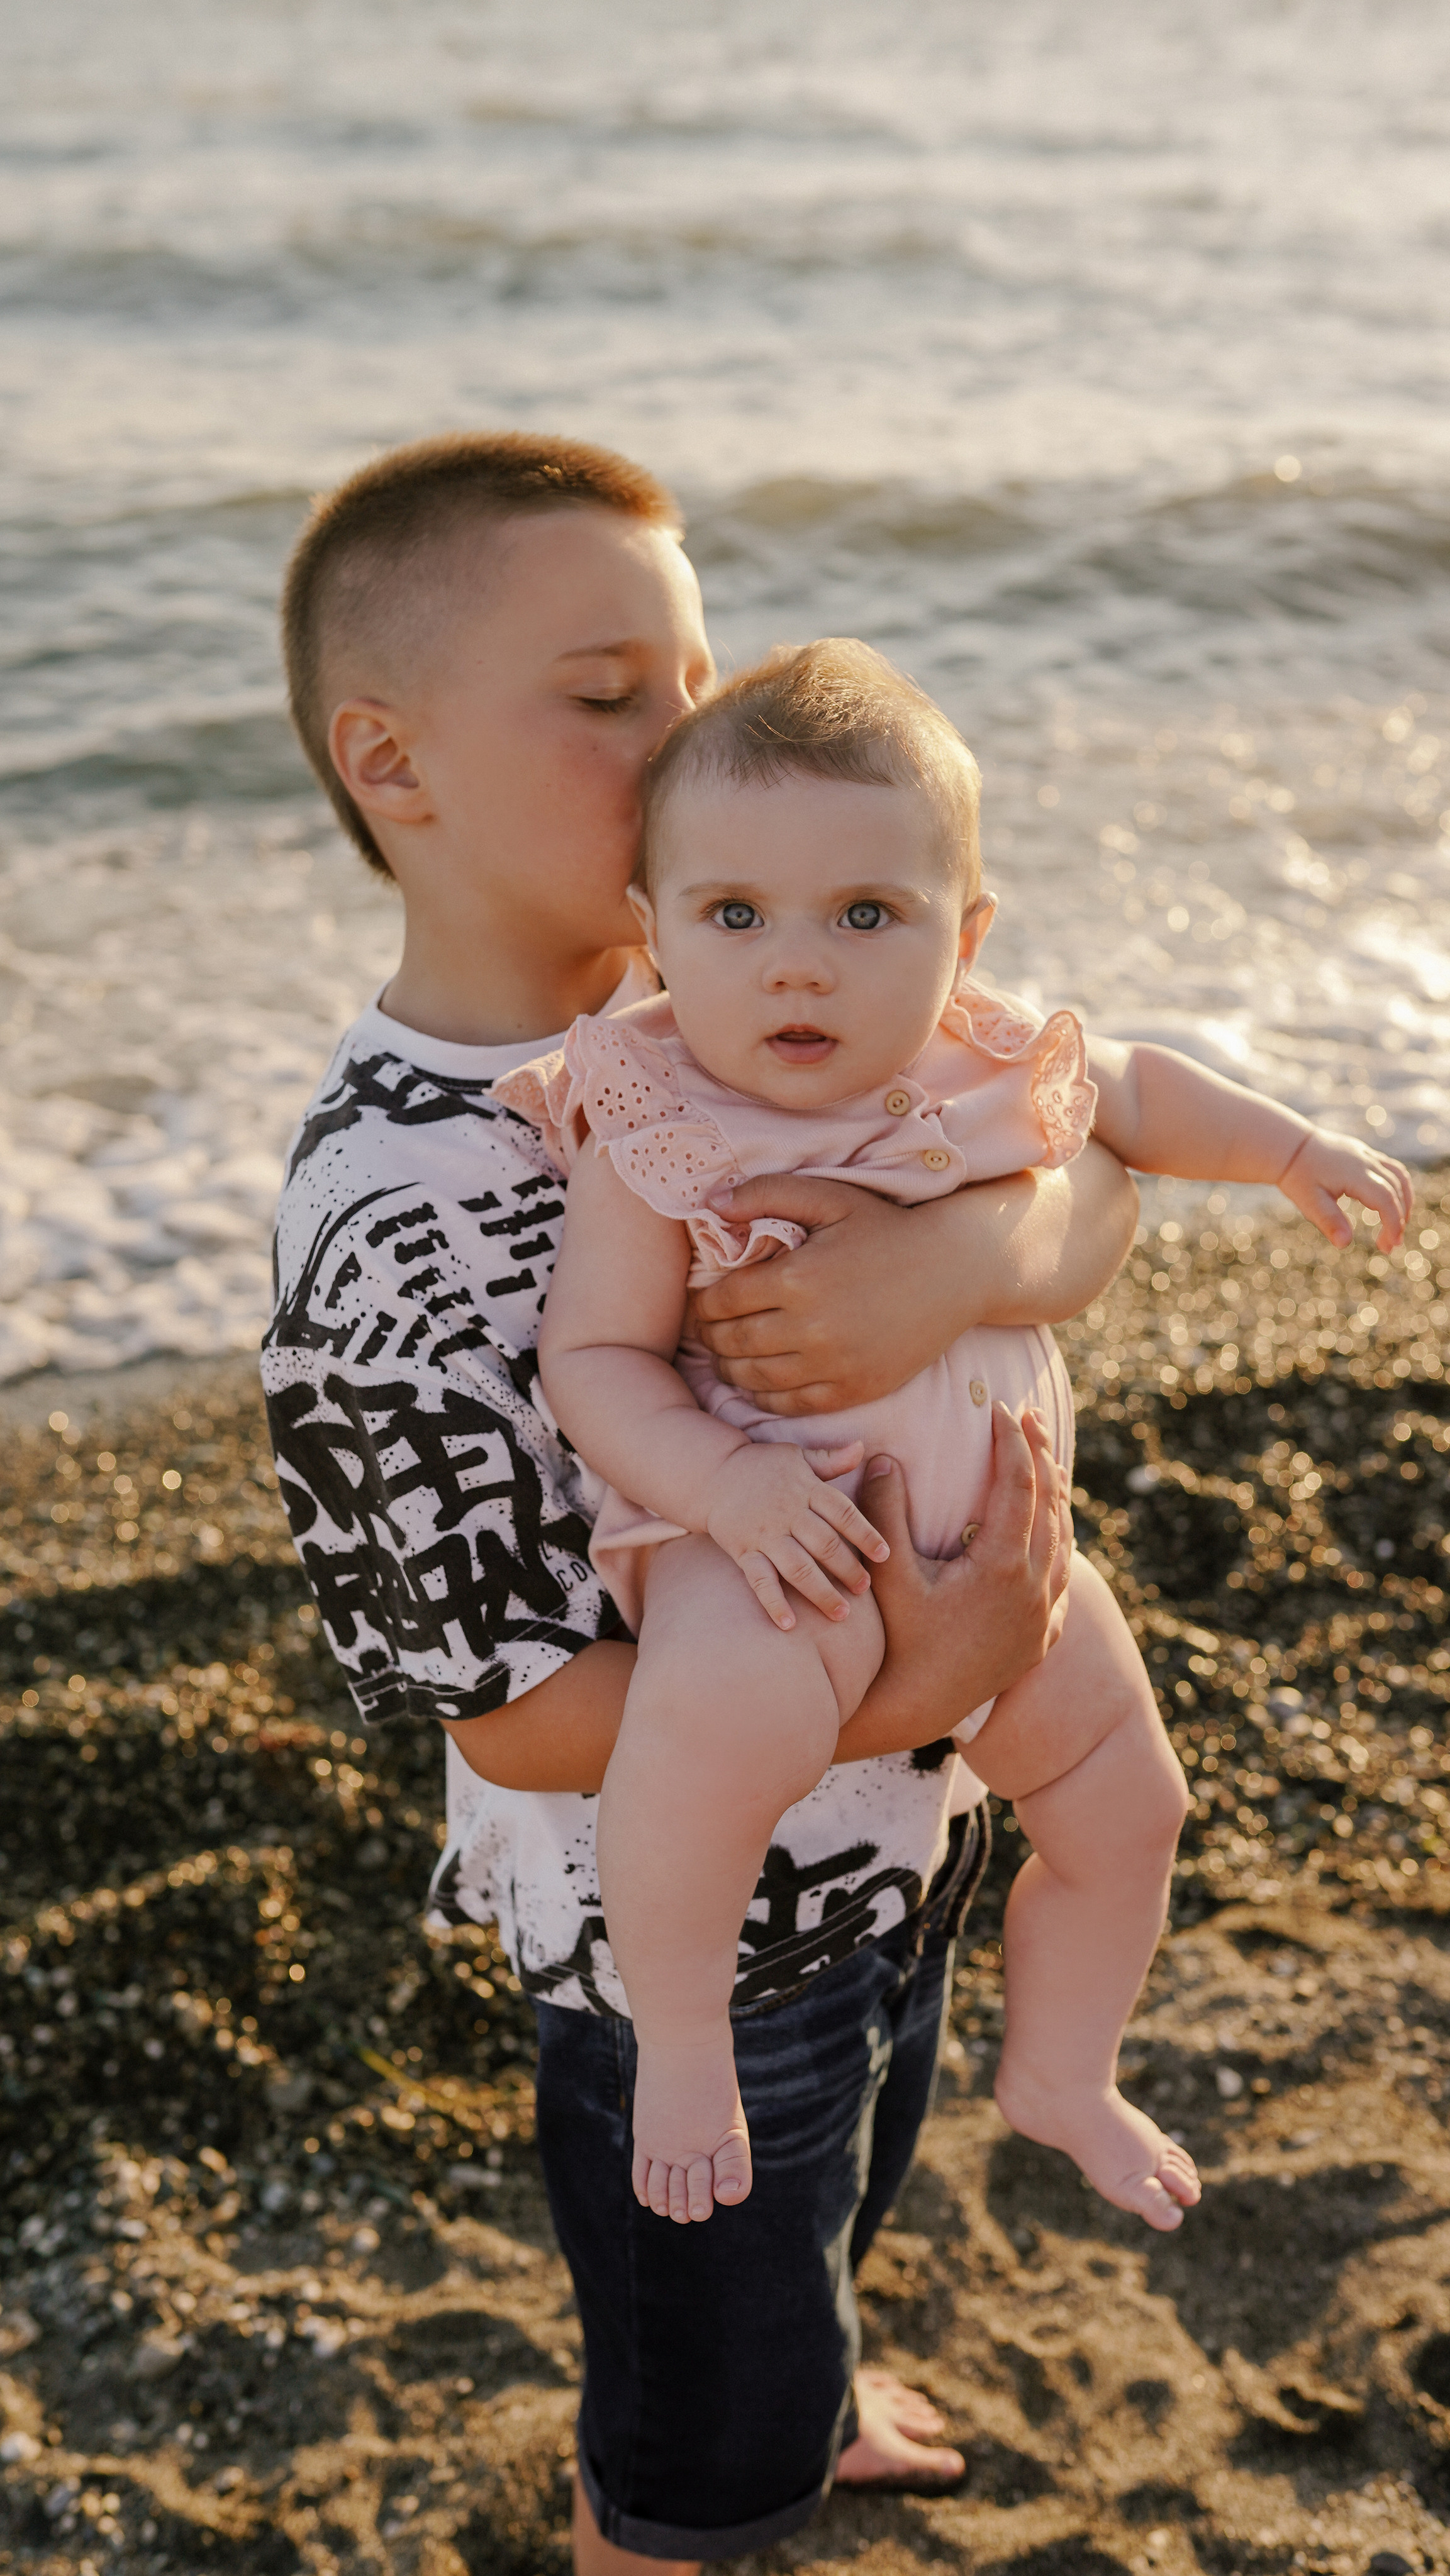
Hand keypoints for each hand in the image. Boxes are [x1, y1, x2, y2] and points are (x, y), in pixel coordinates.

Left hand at [688, 1175, 973, 1416]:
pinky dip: (765, 1396)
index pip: (721, 1302)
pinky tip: (760, 1381)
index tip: (703, 1303)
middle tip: (707, 1331)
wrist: (955, 1270)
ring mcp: (832, 1364)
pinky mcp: (853, 1389)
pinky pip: (790, 1405)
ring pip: (754, 1378)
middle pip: (732, 1343)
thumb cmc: (887, 1228)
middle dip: (710, 1337)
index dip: (703, 1305)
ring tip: (727, 1355)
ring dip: (730, 1368)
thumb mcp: (829, 1197)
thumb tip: (711, 1202)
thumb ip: (766, 1193)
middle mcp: (809, 1327)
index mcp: (796, 1278)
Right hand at [704, 1438, 888, 1631]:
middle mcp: (787, 1512)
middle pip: (824, 1544)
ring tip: (842, 1613)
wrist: (712, 1474)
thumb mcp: (797, 1457)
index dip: (865, 1533)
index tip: (884, 1555)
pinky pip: (759, 1580)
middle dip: (848, 1569)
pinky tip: (789, 1624)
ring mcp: (765, 1534)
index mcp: (805, 1489)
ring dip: (821, 1592)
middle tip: (866, 1589)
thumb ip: (830, 1460)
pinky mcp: (743, 1551)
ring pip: (798, 1567)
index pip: (842, 1512)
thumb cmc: (762, 1466)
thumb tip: (863, 1448)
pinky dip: (773, 1602)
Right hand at [834, 1405, 1071, 1760]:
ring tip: (1049, 1463)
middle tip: (1031, 1417)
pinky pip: (1063, 1580)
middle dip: (1040, 1456)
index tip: (1001, 1409)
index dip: (1010, 1442)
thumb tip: (886, 1457)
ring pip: (1063, 1542)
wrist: (916, 1710)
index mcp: (1002, 1566)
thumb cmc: (896, 1642)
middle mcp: (1034, 1589)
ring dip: (1056, 1498)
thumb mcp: (887, 1574)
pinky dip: (1060, 1545)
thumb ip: (886, 1512)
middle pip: (1049, 1506)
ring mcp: (1042, 1617)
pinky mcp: (1041, 1639)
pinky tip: (1055, 1534)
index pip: (1017, 1485)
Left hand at [1278, 1128, 1412, 1252]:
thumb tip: (1344, 1243)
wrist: (1289, 1147)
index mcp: (1355, 1174)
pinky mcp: (1364, 1153)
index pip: (1385, 1200)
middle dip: (1398, 1220)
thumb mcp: (1309, 1201)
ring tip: (1397, 1227)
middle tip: (1388, 1246)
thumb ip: (1329, 1221)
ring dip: (1403, 1203)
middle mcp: (1366, 1162)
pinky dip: (1398, 1188)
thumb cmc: (1298, 1175)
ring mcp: (1367, 1155)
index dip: (1393, 1224)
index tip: (1389, 1246)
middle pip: (1395, 1191)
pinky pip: (1391, 1169)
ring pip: (1399, 1178)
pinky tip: (1391, 1204)